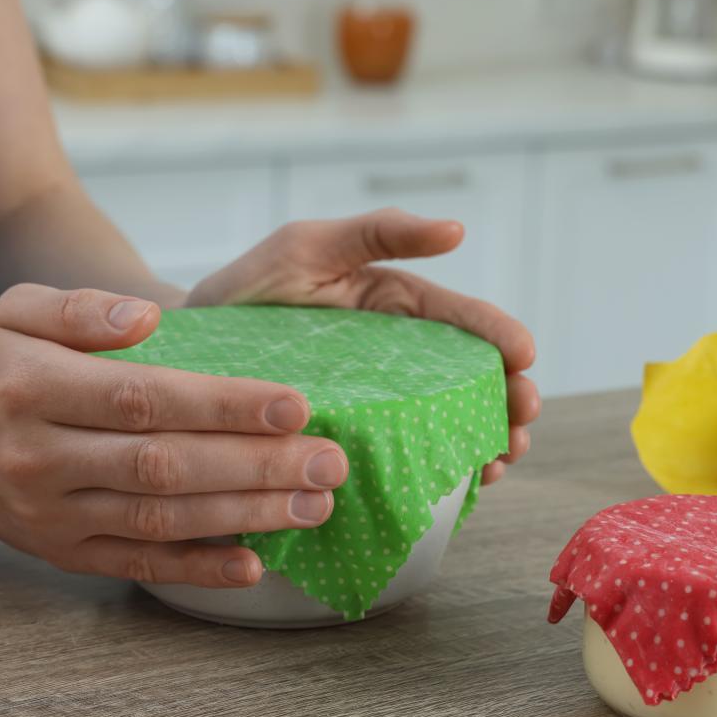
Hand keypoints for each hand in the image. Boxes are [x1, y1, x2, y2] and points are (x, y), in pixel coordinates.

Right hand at [0, 284, 348, 587]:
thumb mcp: (13, 311)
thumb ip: (80, 308)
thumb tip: (149, 316)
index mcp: (33, 388)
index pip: (143, 398)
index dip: (222, 405)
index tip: (294, 406)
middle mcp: (40, 457)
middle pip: (163, 465)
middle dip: (254, 466)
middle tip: (329, 463)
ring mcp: (51, 514)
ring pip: (159, 520)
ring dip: (243, 516)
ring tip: (314, 506)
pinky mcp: (61, 553)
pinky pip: (135, 566)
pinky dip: (196, 571)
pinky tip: (253, 566)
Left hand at [187, 208, 539, 484]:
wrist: (190, 353)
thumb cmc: (248, 290)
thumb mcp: (308, 245)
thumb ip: (376, 232)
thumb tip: (457, 230)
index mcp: (393, 307)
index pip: (459, 320)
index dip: (498, 336)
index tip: (525, 356)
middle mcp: (396, 359)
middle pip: (468, 380)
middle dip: (506, 400)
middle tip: (522, 422)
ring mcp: (379, 404)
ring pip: (448, 423)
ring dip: (485, 441)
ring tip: (500, 461)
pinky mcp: (354, 441)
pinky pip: (405, 458)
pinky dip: (440, 472)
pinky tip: (461, 486)